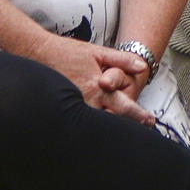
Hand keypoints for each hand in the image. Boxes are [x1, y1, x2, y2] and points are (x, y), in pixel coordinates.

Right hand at [35, 35, 155, 125]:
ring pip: (95, 126)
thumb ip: (122, 60)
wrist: (39, 54)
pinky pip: (79, 124)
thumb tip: (142, 67)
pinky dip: (90, 127)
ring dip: (109, 130)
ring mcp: (73, 110)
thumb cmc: (67, 53)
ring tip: (122, 136)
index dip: (139, 115)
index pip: (124, 106)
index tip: (150, 121)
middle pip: (111, 122)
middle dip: (126, 128)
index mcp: (99, 88)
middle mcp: (87, 102)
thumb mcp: (98, 52)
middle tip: (140, 132)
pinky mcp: (62, 113)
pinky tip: (96, 131)